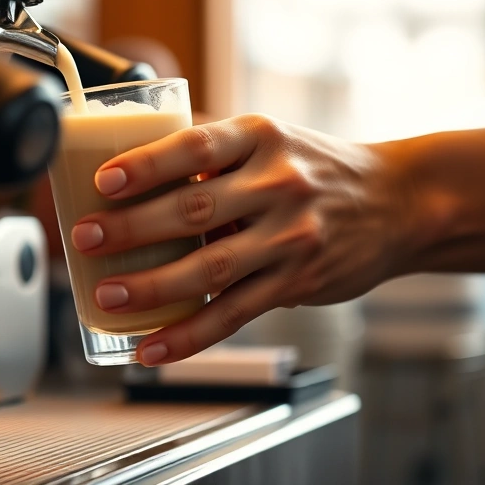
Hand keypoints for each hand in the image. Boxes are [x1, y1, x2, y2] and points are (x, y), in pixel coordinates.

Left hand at [69, 114, 415, 365]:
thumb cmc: (316, 167)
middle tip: (85, 239)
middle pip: (194, 208)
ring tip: (106, 294)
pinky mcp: (297, 283)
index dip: (146, 165)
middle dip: (132, 228)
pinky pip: (234, 315)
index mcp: (261, 137)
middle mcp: (278, 184)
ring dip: (152, 287)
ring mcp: (290, 236)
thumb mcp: (271, 139)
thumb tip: (129, 154)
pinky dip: (188, 335)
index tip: (103, 182)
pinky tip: (151, 347)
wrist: (399, 201)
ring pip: (211, 267)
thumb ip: (211, 149)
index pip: (195, 146)